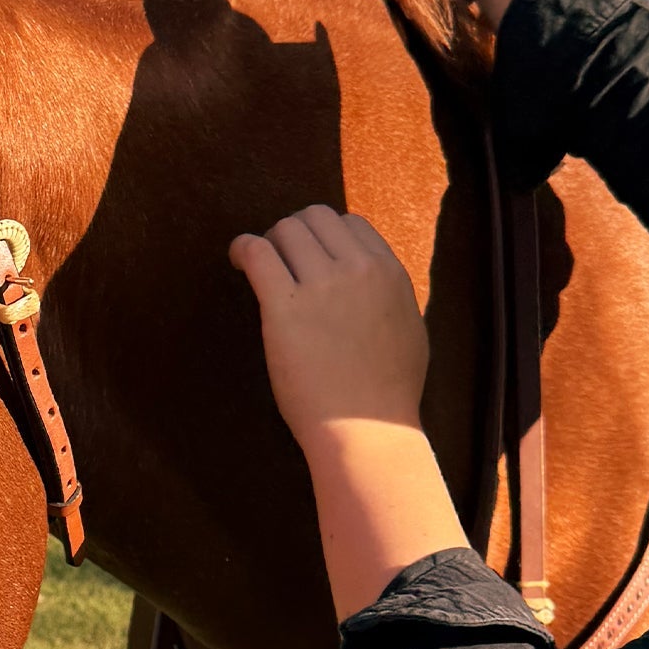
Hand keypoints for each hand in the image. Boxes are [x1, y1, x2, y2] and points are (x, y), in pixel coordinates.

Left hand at [230, 205, 459, 617]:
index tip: (309, 256)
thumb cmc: (389, 393)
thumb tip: (378, 281)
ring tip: (258, 265)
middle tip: (281, 261)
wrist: (367, 430)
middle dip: (294, 233)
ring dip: (269, 242)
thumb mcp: (410, 330)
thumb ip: (392, 296)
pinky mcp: (284, 307)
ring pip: (285, 230)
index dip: (325, 236)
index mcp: (389, 272)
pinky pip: (257, 252)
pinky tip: (239, 260)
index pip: (350, 224)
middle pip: (315, 218)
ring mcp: (321, 286)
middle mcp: (357, 269)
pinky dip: (243, 248)